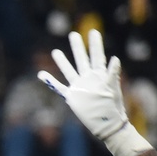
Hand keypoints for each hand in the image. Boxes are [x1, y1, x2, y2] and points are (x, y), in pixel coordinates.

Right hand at [39, 29, 148, 155]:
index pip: (97, 55)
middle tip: (73, 34)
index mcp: (100, 75)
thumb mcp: (113, 89)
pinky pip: (59, 87)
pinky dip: (50, 81)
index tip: (93, 31)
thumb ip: (113, 74)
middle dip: (78, 47)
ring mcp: (79, 87)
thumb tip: (115, 59)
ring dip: (62, 62)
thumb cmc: (113, 107)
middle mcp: (89, 78)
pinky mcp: (72, 97)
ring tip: (55, 51)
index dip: (95, 44)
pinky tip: (41, 74)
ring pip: (69, 71)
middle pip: (82, 59)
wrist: (107, 124)